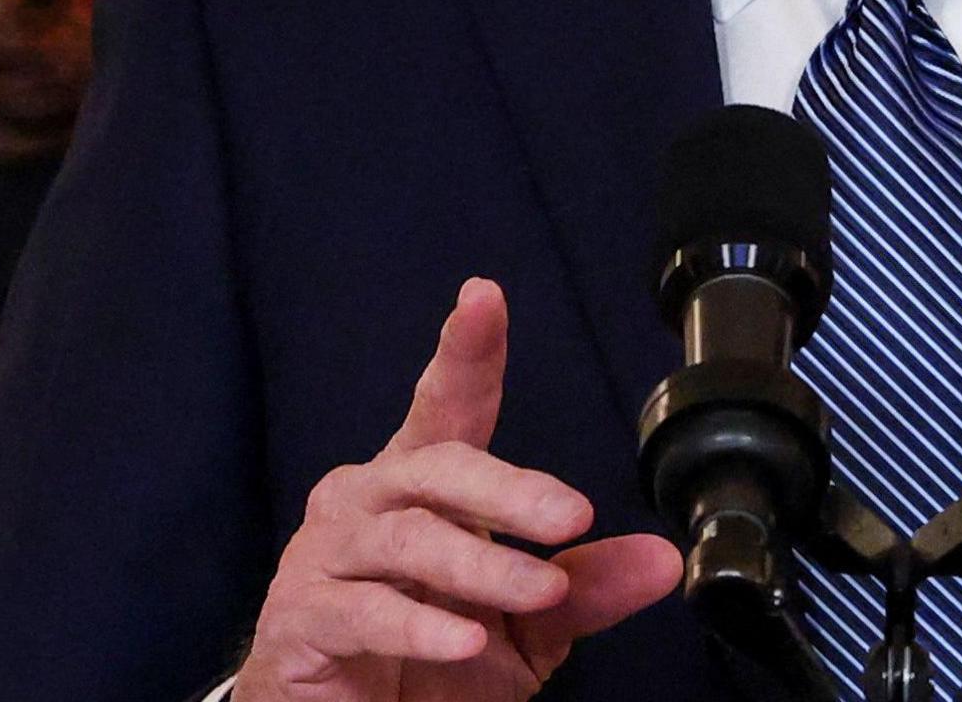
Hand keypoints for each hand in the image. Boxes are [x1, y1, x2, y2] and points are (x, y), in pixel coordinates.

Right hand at [237, 278, 683, 699]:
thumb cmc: (427, 667)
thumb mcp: (523, 630)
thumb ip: (582, 591)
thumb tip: (661, 560)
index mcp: (420, 486)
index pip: (447, 406)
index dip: (466, 351)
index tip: (484, 297)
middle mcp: (367, 501)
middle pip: (437, 468)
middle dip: (508, 489)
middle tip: (570, 516)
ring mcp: (325, 556)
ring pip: (409, 540)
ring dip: (482, 568)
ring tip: (542, 590)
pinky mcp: (300, 617)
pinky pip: (364, 611)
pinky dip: (419, 625)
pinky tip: (462, 640)